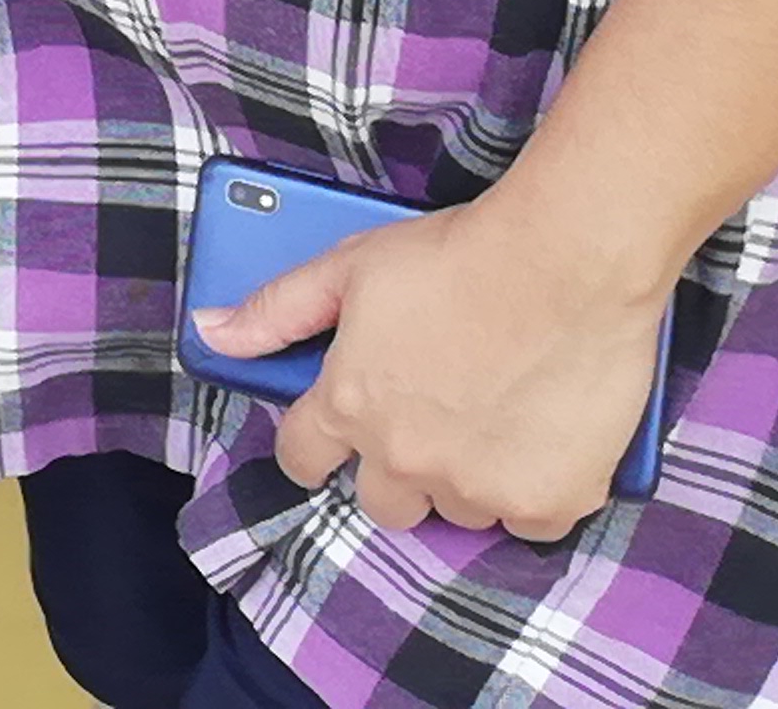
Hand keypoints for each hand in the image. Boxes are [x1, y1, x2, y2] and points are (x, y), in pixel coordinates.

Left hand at [205, 196, 670, 539]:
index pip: (302, 457)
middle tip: (427, 418)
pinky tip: (537, 439)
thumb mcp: (347, 267)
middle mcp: (408, 460)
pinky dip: (528, 491)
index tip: (330, 437)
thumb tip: (211, 332)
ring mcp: (479, 488)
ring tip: (489, 413)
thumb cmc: (456, 255)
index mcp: (350, 407)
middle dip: (395, 467)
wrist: (566, 263)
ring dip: (464, 477)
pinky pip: (525, 521)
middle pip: (383, 500)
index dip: (313, 445)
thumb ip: (275, 310)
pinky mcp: (547, 502)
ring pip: (457, 508)